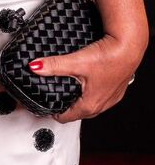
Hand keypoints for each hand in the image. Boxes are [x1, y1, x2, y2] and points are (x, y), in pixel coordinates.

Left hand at [28, 32, 143, 122]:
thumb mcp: (76, 62)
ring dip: (77, 100)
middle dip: (63, 107)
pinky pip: (99, 96)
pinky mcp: (116, 88)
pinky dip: (89, 93)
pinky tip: (85, 81)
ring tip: (65, 90)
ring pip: (89, 105)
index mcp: (90, 104)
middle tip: (51, 97)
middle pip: (77, 113)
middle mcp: (102, 104)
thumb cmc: (110, 57)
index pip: (64, 117)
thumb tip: (35, 67)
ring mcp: (111, 97)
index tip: (42, 105)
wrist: (130, 46)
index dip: (51, 112)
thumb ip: (54, 65)